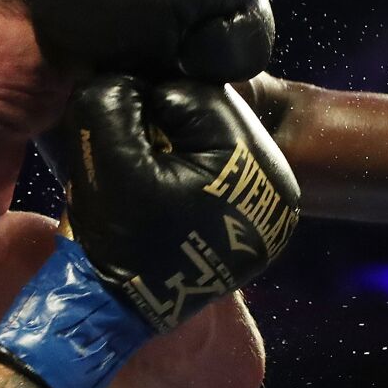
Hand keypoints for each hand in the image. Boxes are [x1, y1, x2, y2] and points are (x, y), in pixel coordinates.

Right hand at [60, 75, 297, 328]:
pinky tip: (161, 197)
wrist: (115, 311)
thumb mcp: (107, 155)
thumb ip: (113, 97)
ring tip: (143, 176)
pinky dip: (189, 178)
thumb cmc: (115, 234)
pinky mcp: (257, 232)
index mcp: (254, 165)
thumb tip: (129, 76)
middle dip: (164, 125)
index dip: (142, 102)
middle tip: (129, 153)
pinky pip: (221, 181)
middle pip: (210, 119)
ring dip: (176, 149)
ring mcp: (273, 215)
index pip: (192, 94)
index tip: (114, 129)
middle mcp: (280, 189)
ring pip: (214, 148)